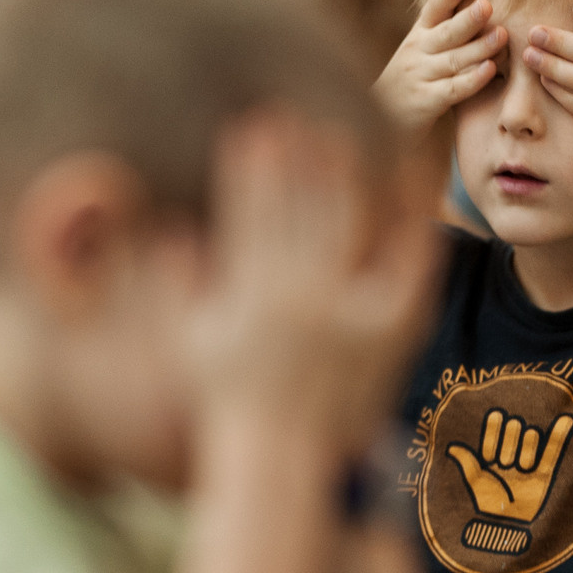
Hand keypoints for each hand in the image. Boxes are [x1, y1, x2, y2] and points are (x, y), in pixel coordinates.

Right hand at [180, 114, 435, 441]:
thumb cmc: (227, 397)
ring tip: (343, 136)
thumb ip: (176, 280)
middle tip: (300, 114)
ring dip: (344, 176)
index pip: (251, 213)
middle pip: (301, 209)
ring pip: (350, 224)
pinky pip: (406, 261)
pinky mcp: (394, 327)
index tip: (252, 125)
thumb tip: (165, 223)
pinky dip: (407, 220)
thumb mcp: (190, 339)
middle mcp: (303, 302)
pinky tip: (404, 184)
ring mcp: (352, 313)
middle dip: (298, 159)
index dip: (251, 166)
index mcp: (252, 297)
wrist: (285, 457)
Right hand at [374, 0, 508, 135]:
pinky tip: (489, 70)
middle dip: (468, 18)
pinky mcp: (425, 102)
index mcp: (420, 33)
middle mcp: (418, 51)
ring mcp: (420, 76)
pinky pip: (452, 89)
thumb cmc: (417, 78)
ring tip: (502, 36)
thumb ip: (449, 28)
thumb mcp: (424, 48)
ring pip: (453, 60)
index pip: (435, 6)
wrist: (384, 120)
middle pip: (446, 32)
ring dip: (479, 47)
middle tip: (488, 5)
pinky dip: (472, 79)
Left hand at [446, 410, 572, 522]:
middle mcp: (511, 456)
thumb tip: (451, 446)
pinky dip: (560, 435)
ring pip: (531, 437)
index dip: (494, 429)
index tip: (494, 430)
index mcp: (492, 457)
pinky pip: (554, 451)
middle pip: (514, 429)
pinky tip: (566, 418)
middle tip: (507, 462)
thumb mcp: (475, 481)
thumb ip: (467, 461)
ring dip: (526, 449)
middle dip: (510, 441)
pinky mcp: (545, 475)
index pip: (495, 430)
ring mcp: (529, 464)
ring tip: (523, 467)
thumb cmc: (488, 505)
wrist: (507, 527)